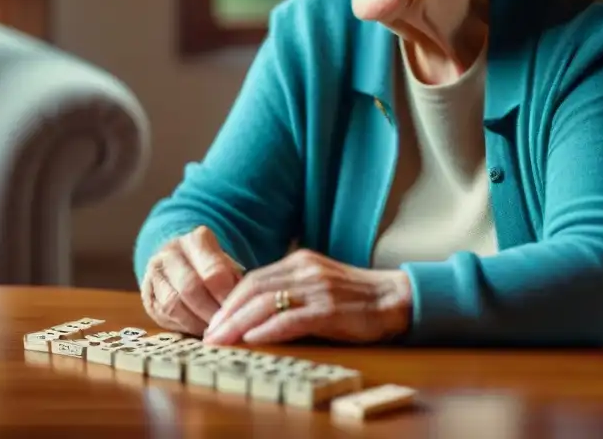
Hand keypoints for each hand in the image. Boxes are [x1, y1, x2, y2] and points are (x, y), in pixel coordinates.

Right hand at [140, 226, 243, 335]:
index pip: (213, 271)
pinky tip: (198, 331)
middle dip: (210, 311)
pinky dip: (183, 327)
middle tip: (226, 326)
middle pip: (190, 288)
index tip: (238, 310)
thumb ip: (234, 279)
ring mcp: (154, 275)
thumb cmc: (210, 264)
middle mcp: (169, 254)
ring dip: (196, 322)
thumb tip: (244, 304)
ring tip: (214, 331)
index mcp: (196, 240)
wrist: (178, 261)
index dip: (226, 295)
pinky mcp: (147, 297)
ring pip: (173, 304)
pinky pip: (163, 316)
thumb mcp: (227, 262)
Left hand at [203, 249, 411, 345]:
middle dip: (226, 313)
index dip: (229, 300)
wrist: (395, 298)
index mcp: (300, 261)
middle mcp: (305, 270)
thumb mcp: (319, 283)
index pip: (253, 278)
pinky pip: (291, 318)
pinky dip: (268, 328)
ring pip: (265, 302)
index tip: (213, 321)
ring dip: (238, 323)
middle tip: (208, 335)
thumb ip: (291, 289)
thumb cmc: (356, 297)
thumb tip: (255, 311)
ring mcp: (317, 289)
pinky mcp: (330, 310)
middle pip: (252, 288)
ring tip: (221, 340)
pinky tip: (252, 338)